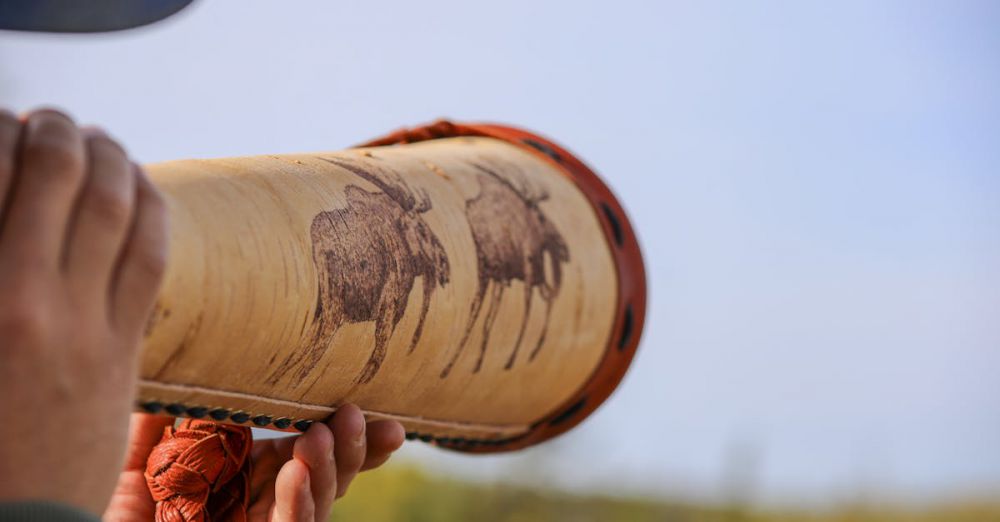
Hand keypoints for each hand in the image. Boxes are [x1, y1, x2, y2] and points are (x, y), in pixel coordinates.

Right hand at [0, 109, 167, 514]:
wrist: (11, 521)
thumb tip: (11, 223)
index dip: (0, 134)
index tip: (4, 123)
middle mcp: (23, 299)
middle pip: (56, 178)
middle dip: (56, 132)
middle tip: (52, 119)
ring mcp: (81, 324)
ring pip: (115, 208)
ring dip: (111, 157)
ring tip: (100, 139)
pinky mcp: (122, 350)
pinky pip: (151, 258)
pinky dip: (151, 210)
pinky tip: (143, 190)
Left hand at [104, 405, 404, 521]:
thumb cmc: (108, 506)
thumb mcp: (140, 448)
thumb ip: (169, 406)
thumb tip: (190, 340)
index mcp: (246, 475)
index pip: (310, 449)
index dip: (350, 433)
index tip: (375, 404)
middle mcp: (259, 504)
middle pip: (328, 477)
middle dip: (356, 450)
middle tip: (360, 413)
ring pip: (315, 505)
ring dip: (329, 470)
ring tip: (326, 434)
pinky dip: (297, 506)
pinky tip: (299, 472)